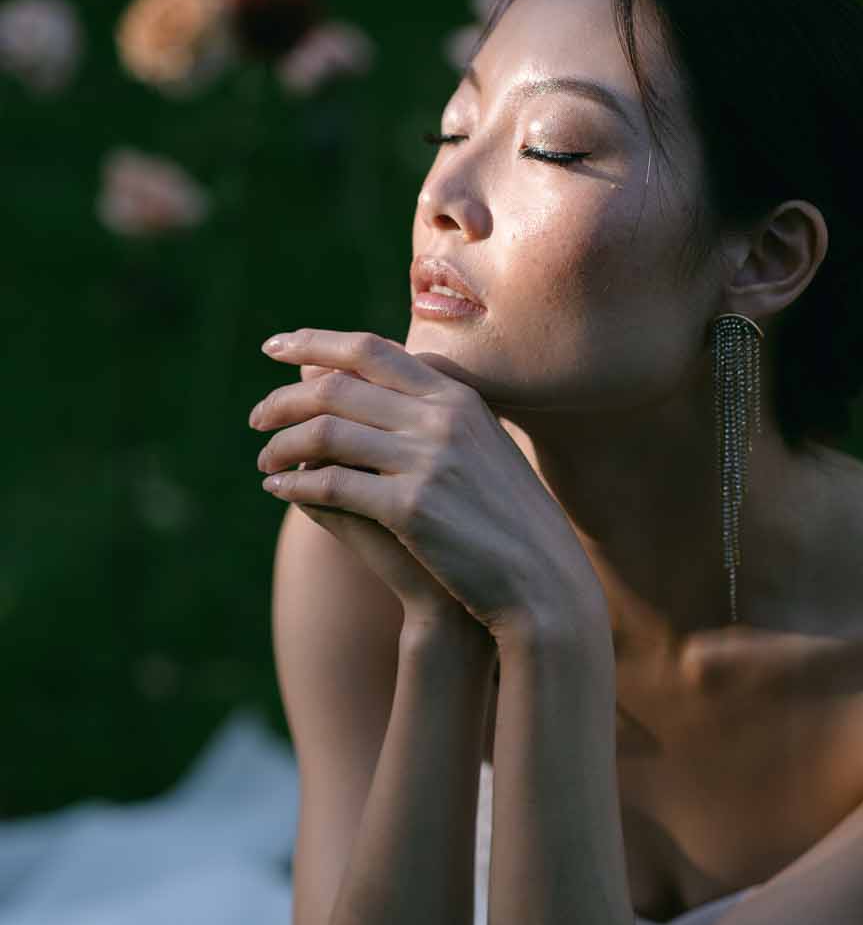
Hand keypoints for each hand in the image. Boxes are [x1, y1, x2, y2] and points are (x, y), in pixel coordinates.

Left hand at [249, 328, 609, 640]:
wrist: (542, 581)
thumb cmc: (505, 520)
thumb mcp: (479, 450)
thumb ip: (430, 413)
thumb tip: (365, 387)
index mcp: (457, 396)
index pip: (370, 349)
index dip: (314, 343)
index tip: (274, 348)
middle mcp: (441, 418)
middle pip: (337, 387)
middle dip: (284, 400)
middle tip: (258, 419)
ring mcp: (428, 460)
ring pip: (326, 432)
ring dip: (282, 444)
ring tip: (264, 461)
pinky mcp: (412, 507)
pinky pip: (331, 483)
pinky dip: (295, 483)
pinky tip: (279, 490)